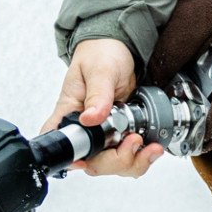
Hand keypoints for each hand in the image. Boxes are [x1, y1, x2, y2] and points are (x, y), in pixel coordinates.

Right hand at [46, 37, 163, 177]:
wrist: (118, 47)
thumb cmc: (100, 53)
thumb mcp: (99, 70)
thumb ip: (97, 94)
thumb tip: (91, 118)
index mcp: (69, 113)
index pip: (60, 143)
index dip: (73, 159)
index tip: (90, 160)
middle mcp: (84, 128)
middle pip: (92, 162)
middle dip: (116, 160)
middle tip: (133, 141)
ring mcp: (103, 134)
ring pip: (112, 164)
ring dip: (133, 162)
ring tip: (149, 147)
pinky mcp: (119, 134)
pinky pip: (127, 156)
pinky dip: (141, 156)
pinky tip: (151, 146)